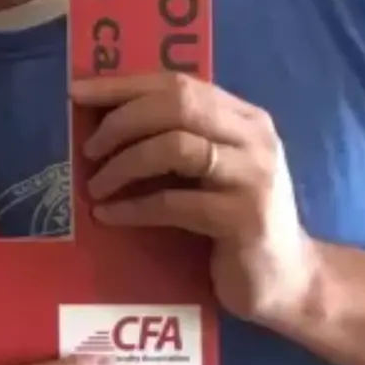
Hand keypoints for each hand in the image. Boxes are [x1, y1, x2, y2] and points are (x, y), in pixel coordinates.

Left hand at [73, 71, 315, 323]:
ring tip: (95, 186)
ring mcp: (254, 176)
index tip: (76, 93)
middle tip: (88, 150)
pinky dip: (133, 207)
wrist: (288, 281)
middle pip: (176, 105)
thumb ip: (176, 137)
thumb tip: (102, 118)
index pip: (178, 83)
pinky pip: (174, 203)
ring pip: (174, 147)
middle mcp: (254, 138)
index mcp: (244, 117)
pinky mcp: (244, 219)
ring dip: (123, 165)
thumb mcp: (210, 170)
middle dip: (121, 122)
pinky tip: (108, 215)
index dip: (123, 85)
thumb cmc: (234, 219)